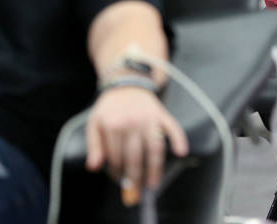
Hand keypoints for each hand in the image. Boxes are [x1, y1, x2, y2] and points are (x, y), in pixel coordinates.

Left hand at [85, 85, 188, 204]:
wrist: (126, 84)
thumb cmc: (109, 107)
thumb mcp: (94, 124)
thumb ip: (94, 146)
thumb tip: (94, 167)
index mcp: (113, 125)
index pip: (115, 157)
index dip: (116, 172)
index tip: (119, 181)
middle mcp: (132, 122)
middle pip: (134, 156)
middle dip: (135, 177)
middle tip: (136, 191)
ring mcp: (148, 118)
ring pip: (153, 147)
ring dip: (154, 167)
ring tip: (153, 183)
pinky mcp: (161, 114)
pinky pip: (172, 127)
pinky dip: (178, 139)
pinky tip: (181, 152)